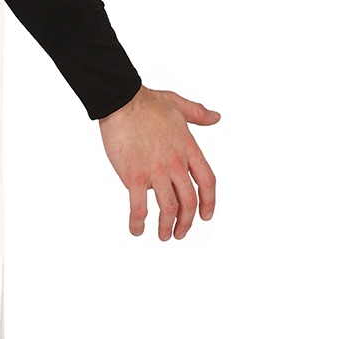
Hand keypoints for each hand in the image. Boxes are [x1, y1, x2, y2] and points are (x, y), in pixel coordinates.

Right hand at [98, 87, 219, 240]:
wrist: (122, 102)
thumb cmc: (147, 102)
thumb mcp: (179, 105)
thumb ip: (199, 114)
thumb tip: (216, 117)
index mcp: (189, 149)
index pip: (207, 182)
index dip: (209, 202)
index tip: (206, 216)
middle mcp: (176, 164)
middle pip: (189, 201)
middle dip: (187, 222)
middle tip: (180, 233)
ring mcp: (156, 172)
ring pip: (168, 208)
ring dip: (166, 227)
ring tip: (164, 236)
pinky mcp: (134, 177)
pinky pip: (139, 207)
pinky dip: (139, 222)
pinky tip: (137, 230)